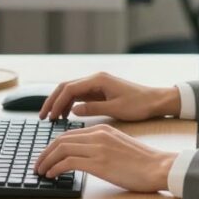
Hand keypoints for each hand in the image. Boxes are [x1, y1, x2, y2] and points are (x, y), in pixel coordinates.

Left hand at [34, 123, 176, 192]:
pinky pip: (68, 162)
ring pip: (61, 149)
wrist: (158, 167)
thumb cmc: (142, 161)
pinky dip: (56, 168)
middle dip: (45, 153)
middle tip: (38, 164)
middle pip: (61, 139)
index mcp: (103, 129)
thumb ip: (101, 145)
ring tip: (41, 171)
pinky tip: (53, 175)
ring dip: (46, 161)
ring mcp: (98, 148)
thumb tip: (84, 156)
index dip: (53, 146)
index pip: (70, 134)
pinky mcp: (99, 163)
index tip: (46, 156)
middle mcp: (98, 135)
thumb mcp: (119, 146)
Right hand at [38, 72, 180, 121]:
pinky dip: (70, 104)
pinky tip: (67, 116)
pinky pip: (80, 96)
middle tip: (43, 117)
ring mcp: (98, 85)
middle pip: (66, 87)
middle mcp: (96, 79)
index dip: (56, 102)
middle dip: (53, 101)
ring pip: (72, 91)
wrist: (155, 100)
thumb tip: (73, 110)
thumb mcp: (116, 108)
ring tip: (53, 119)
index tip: (48, 116)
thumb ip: (93, 108)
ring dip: (60, 103)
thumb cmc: (139, 104)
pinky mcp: (100, 91)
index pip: (69, 89)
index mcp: (99, 80)